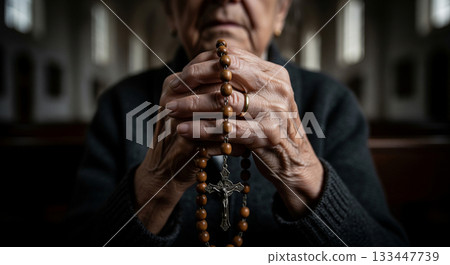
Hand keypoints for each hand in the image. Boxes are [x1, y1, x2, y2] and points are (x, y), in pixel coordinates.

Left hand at [166, 48, 323, 217]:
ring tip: (171, 108)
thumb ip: (243, 80)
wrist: (295, 159)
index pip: (233, 58)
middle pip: (227, 75)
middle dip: (195, 79)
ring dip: (193, 105)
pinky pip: (227, 129)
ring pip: (224, 102)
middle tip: (173, 87)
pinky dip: (202, 129)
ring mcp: (273, 111)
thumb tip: (210, 60)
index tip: (184, 73)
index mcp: (274, 74)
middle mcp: (276, 88)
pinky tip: (184, 130)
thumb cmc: (271, 126)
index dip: (205, 63)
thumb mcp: (264, 97)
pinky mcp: (266, 135)